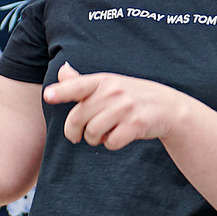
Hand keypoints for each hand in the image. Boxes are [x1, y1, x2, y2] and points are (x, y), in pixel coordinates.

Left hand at [43, 63, 194, 150]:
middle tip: (77, 136)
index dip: (62, 91)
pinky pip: (110, 143)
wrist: (168, 108)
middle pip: (78, 118)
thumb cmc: (132, 96)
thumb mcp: (110, 84)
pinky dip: (111, 144)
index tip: (48, 96)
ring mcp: (125, 108)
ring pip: (92, 133)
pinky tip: (119, 136)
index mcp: (104, 80)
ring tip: (102, 134)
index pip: (78, 85)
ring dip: (94, 139)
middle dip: (74, 131)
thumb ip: (82, 82)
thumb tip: (62, 71)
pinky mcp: (135, 125)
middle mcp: (114, 92)